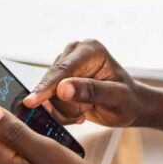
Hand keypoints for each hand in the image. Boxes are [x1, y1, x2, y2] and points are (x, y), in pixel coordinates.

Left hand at [0, 104, 113, 163]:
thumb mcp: (47, 153)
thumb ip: (16, 132)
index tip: (13, 93)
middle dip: (16, 119)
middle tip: (41, 114)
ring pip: (11, 145)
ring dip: (28, 133)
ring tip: (52, 133)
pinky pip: (21, 158)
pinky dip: (34, 148)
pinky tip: (53, 149)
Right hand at [22, 39, 147, 127]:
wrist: (130, 107)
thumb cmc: (128, 101)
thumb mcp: (116, 98)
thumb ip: (91, 91)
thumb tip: (62, 89)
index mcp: (91, 49)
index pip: (63, 69)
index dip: (47, 87)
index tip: (32, 102)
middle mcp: (75, 52)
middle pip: (51, 82)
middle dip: (64, 104)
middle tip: (83, 113)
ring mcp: (65, 64)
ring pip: (48, 93)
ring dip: (64, 109)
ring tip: (84, 111)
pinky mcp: (59, 78)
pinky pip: (49, 99)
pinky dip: (62, 111)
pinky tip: (79, 112)